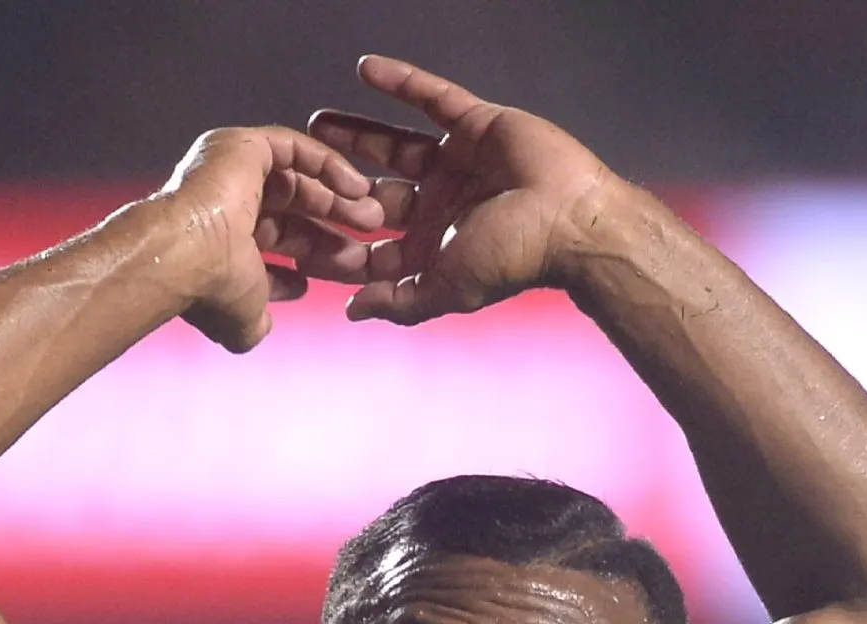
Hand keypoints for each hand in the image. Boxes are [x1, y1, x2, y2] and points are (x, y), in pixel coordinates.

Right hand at [150, 126, 386, 352]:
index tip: (343, 275)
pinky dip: (328, 165)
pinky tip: (357, 188)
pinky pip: (295, 148)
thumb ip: (254, 323)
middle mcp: (225, 202)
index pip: (275, 245)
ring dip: (338, 200)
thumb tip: (261, 331)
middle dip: (333, 233)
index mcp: (223, 239)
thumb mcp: (242, 316)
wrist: (184, 255)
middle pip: (294, 213)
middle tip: (369, 247)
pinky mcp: (243, 146)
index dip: (310, 262)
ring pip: (298, 180)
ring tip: (373, 219)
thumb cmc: (210, 288)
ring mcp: (232, 171)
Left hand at [304, 55, 626, 324]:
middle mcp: (441, 205)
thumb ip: (400, 301)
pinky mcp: (476, 124)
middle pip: (375, 192)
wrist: (572, 220)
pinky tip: (365, 68)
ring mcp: (458, 162)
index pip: (373, 246)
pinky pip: (433, 98)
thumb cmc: (514, 258)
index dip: (336, 243)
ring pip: (395, 145)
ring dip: (356, 134)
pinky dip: (401, 82)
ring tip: (315, 123)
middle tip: (296, 172)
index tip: (294, 237)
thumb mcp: (447, 288)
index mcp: (434, 246)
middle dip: (337, 186)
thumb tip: (350, 312)